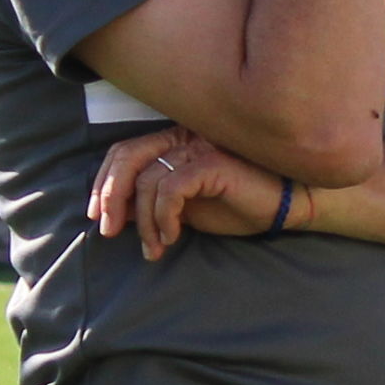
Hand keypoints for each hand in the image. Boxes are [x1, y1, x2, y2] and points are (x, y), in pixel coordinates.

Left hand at [89, 126, 290, 261]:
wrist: (287, 204)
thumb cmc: (240, 205)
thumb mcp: (188, 207)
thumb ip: (154, 203)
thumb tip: (116, 214)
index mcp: (175, 142)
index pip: (125, 152)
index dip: (103, 181)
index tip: (97, 215)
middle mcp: (183, 137)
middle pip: (127, 157)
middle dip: (110, 196)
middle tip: (109, 231)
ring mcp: (199, 147)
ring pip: (147, 181)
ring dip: (145, 222)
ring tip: (157, 247)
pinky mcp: (213, 163)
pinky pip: (172, 188)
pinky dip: (164, 216)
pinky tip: (173, 236)